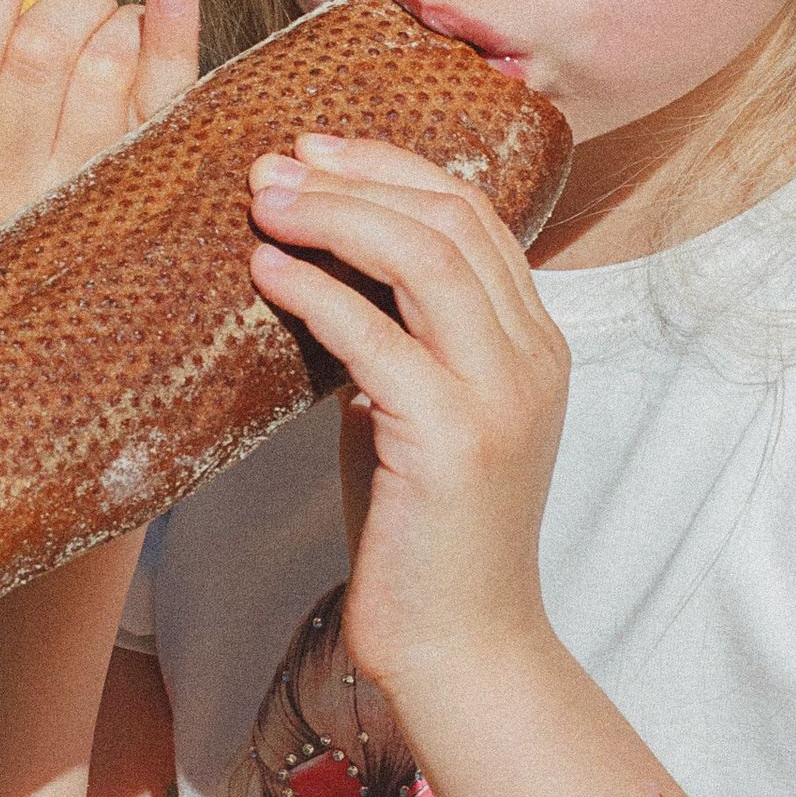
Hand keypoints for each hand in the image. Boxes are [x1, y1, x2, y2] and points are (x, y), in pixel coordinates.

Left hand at [245, 133, 570, 714]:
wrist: (463, 648)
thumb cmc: (424, 535)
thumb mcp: (414, 413)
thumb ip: (392, 340)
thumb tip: (318, 268)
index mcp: (532, 342)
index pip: (471, 213)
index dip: (390, 166)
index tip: (314, 148)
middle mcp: (531, 355)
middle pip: (450, 218)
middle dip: (355, 174)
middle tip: (275, 159)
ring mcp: (501, 394)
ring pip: (425, 258)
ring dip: (334, 215)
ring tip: (263, 199)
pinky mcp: (455, 439)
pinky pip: (378, 338)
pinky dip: (318, 293)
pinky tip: (267, 271)